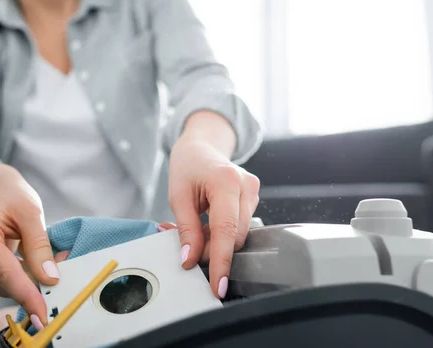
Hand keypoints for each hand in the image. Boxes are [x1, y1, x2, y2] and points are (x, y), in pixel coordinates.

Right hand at [0, 164, 56, 327]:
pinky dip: (21, 276)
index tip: (42, 314)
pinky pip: (1, 282)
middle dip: (36, 280)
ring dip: (30, 278)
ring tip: (49, 257)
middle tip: (63, 263)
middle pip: (5, 282)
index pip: (5, 272)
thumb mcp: (31, 212)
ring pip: (4, 285)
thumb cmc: (11, 195)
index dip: (26, 294)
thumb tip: (50, 278)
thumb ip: (39, 245)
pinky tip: (33, 262)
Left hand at [168, 138, 259, 297]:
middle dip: (213, 250)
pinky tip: (209, 222)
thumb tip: (190, 260)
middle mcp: (246, 186)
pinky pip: (240, 226)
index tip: (217, 285)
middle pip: (235, 237)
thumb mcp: (178, 197)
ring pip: (238, 234)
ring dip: (217, 241)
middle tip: (189, 248)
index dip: (222, 261)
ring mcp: (254, 191)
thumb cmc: (188, 166)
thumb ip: (186, 229)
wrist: (201, 146)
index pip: (226, 230)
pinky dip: (223, 232)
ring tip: (197, 228)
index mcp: (226, 182)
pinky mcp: (254, 197)